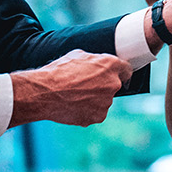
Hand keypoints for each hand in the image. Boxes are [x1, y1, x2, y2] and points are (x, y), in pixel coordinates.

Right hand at [9, 51, 133, 127]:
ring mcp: (106, 102)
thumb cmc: (58, 71)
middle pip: (113, 86)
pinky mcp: (98, 116)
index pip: (126, 69)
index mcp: (110, 65)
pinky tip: (73, 105)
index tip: (116, 75)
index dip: (120, 72)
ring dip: (94, 99)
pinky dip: (87, 111)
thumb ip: (94, 60)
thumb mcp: (77, 55)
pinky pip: (96, 113)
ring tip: (74, 96)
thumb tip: (97, 63)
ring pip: (104, 101)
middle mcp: (113, 84)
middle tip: (84, 86)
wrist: (45, 92)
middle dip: (102, 86)